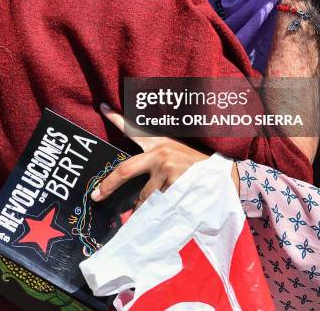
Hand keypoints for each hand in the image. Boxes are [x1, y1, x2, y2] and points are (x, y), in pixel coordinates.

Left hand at [91, 103, 238, 206]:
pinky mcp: (174, 184)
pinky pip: (157, 206)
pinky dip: (158, 214)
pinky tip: (167, 213)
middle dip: (108, 185)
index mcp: (158, 143)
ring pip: (143, 197)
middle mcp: (159, 153)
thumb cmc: (196, 166)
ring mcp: (166, 169)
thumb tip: (133, 184)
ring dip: (143, 208)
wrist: (223, 176)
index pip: (134, 128)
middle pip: (125, 170)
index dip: (116, 117)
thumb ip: (154, 160)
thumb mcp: (175, 153)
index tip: (102, 106)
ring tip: (149, 213)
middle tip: (96, 196)